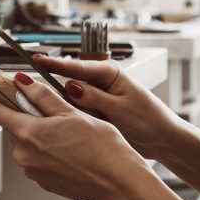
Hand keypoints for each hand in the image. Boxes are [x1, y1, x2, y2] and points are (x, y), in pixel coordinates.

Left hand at [0, 72, 156, 199]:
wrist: (119, 183)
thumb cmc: (103, 149)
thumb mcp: (73, 113)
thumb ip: (43, 97)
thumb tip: (22, 82)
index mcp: (29, 134)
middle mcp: (26, 155)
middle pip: (18, 126)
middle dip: (32, 116)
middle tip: (59, 113)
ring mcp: (34, 171)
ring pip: (32, 142)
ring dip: (45, 135)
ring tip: (74, 136)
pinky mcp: (45, 182)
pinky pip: (41, 159)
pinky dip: (53, 151)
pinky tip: (74, 151)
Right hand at [31, 54, 186, 160]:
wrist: (162, 139)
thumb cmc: (149, 119)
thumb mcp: (121, 108)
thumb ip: (95, 98)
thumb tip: (71, 87)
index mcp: (110, 73)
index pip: (77, 66)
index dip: (56, 64)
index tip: (37, 60)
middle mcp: (101, 82)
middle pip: (70, 81)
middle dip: (59, 91)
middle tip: (45, 96)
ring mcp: (97, 97)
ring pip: (72, 100)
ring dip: (70, 109)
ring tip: (76, 117)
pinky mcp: (96, 111)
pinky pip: (78, 112)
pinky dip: (76, 118)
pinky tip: (77, 125)